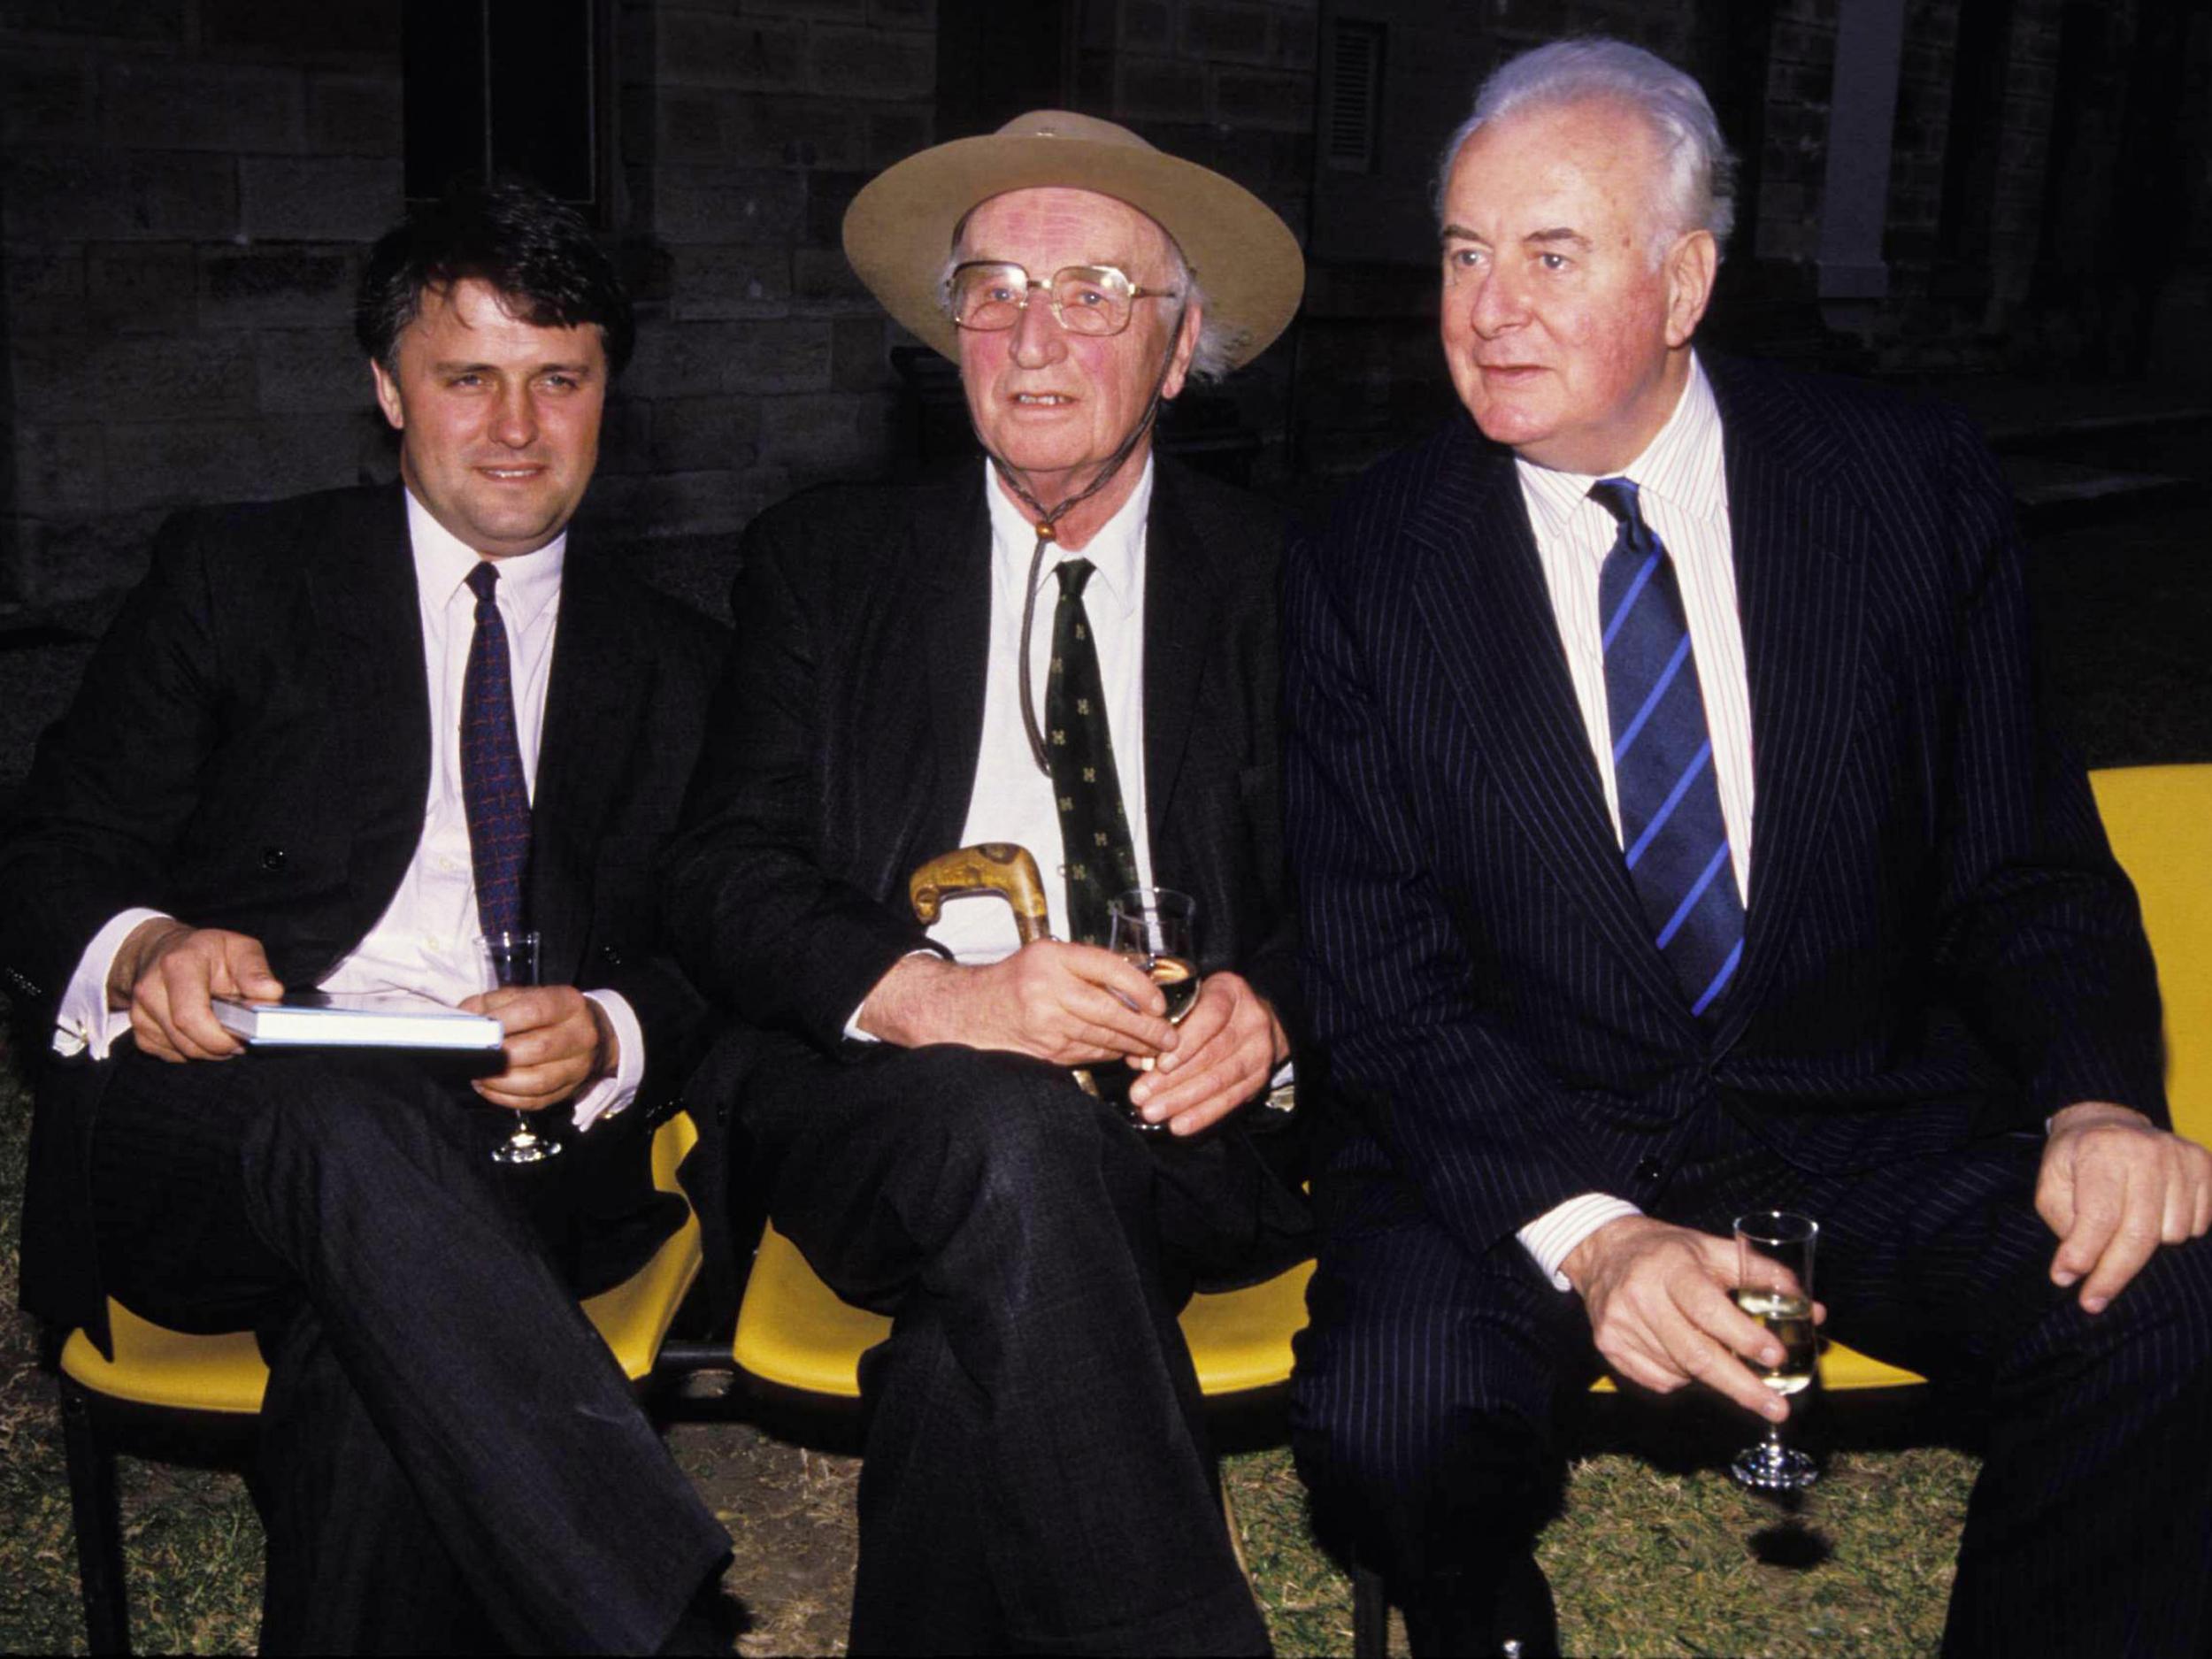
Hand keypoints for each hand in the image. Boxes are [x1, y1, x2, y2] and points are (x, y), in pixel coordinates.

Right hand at [109, 918, 283, 1062]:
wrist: (164, 950)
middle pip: (185, 1039)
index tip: (243, 1037)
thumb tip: (271, 994)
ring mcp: (139, 1011)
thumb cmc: (207, 951)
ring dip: (208, 1049)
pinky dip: (192, 1049)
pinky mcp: (138, 1030)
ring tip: (224, 1031)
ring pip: (179, 1050)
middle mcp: (151, 988)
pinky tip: (202, 1031)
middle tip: (240, 1038)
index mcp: (178, 964)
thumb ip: (256, 971)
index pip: (191, 1016)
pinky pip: (170, 1054)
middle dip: (219, 1046)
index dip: (220, 1036)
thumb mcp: (239, 948)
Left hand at [458, 986, 614, 1111]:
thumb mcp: (525, 996)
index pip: (536, 1010)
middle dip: (501, 1055)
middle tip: (474, 1056)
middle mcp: (580, 1034)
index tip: (478, 1029)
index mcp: (569, 1003)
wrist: (591, 1032)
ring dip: (502, 1082)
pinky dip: (507, 1098)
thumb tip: (464, 1016)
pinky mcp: (570, 1090)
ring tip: (479, 1075)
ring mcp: (578, 1066)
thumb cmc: (548, 1013)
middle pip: (540, 1048)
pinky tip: (489, 1089)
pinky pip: (536, 1101)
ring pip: (539, 1081)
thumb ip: (493, 1002)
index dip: (504, 1020)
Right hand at [856, 941, 1178, 1065]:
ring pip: (1103, 1038)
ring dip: (1134, 1046)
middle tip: (1170, 1036)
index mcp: (1053, 957)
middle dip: (1147, 1028)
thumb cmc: (1016, 978)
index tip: (1159, 1003)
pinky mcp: (1044, 1051)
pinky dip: (1110, 1055)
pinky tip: (1125, 1054)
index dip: (1142, 988)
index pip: (1110, 969)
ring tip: (1156, 1048)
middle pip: (1111, 1011)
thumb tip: (1142, 986)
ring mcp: (1045, 1024)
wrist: (968, 1009)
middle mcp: (1048, 989)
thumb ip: (1089, 967)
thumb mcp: (1049, 956)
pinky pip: (1088, 1054)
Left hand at [1127, 970, 1286, 1136]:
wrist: (1259, 1021)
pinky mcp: (1259, 1078)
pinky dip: (1202, 1115)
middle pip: (1211, 1053)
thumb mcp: (1193, 999)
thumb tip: (1137, 1059)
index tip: (1159, 1063)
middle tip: (1140, 1095)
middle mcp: (1251, 1020)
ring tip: (1152, 1112)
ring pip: (1218, 1080)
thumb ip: (1166, 1024)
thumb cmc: (1211, 1007)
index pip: (1211, 1015)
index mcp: (1230, 991)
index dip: (1186, 1042)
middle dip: (1171, 1079)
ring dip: (1182, 1100)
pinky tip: (1178, 1125)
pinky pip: (1229, 1100)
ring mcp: (1258, 1051)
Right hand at [1561, 1215, 1824, 1421]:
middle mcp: (1640, 1296)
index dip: (1743, 1336)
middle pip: (1695, 1354)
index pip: (1708, 1308)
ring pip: (1681, 1371)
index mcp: (1670, 1266)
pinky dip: (1683, 1377)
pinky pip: (1659, 1380)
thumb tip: (1813, 1310)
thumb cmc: (1669, 1251)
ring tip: (1722, 1359)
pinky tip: (1683, 1354)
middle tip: (1777, 1408)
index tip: (1776, 1356)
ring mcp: (1620, 1324)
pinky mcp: (1609, 1345)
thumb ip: (1763, 1275)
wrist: (1603, 1251)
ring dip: (1713, 1376)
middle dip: (1741, 1386)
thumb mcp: (1714, 1249)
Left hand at [2039, 1101, 2211, 1312]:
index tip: (2066, 1280)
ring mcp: (2181, 1157)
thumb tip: (2075, 1270)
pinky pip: (2197, 1225)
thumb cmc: (2076, 1161)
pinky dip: (2173, 1232)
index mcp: (2100, 1150)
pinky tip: (2153, 1214)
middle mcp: (2146, 1151)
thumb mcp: (2053, 1184)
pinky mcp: (2206, 1166)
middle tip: (2093, 1300)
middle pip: (2139, 1233)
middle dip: (2113, 1273)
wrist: (2109, 1122)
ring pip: (2171, 1235)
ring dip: (2145, 1246)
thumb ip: (2063, 1223)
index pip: (2099, 1216)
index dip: (2084, 1254)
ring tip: (2125, 1225)